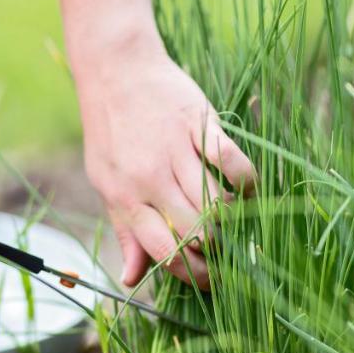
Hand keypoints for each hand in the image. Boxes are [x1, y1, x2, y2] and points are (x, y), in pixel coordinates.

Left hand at [75, 45, 256, 289]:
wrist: (114, 70)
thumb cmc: (110, 132)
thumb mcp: (105, 183)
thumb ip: (125, 231)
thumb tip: (133, 279)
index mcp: (126, 198)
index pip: (163, 252)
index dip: (192, 274)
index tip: (211, 282)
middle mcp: (149, 178)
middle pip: (194, 231)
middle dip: (216, 253)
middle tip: (229, 256)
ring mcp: (175, 150)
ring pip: (214, 201)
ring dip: (231, 219)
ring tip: (235, 222)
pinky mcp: (198, 123)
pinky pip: (230, 160)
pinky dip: (245, 180)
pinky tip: (247, 189)